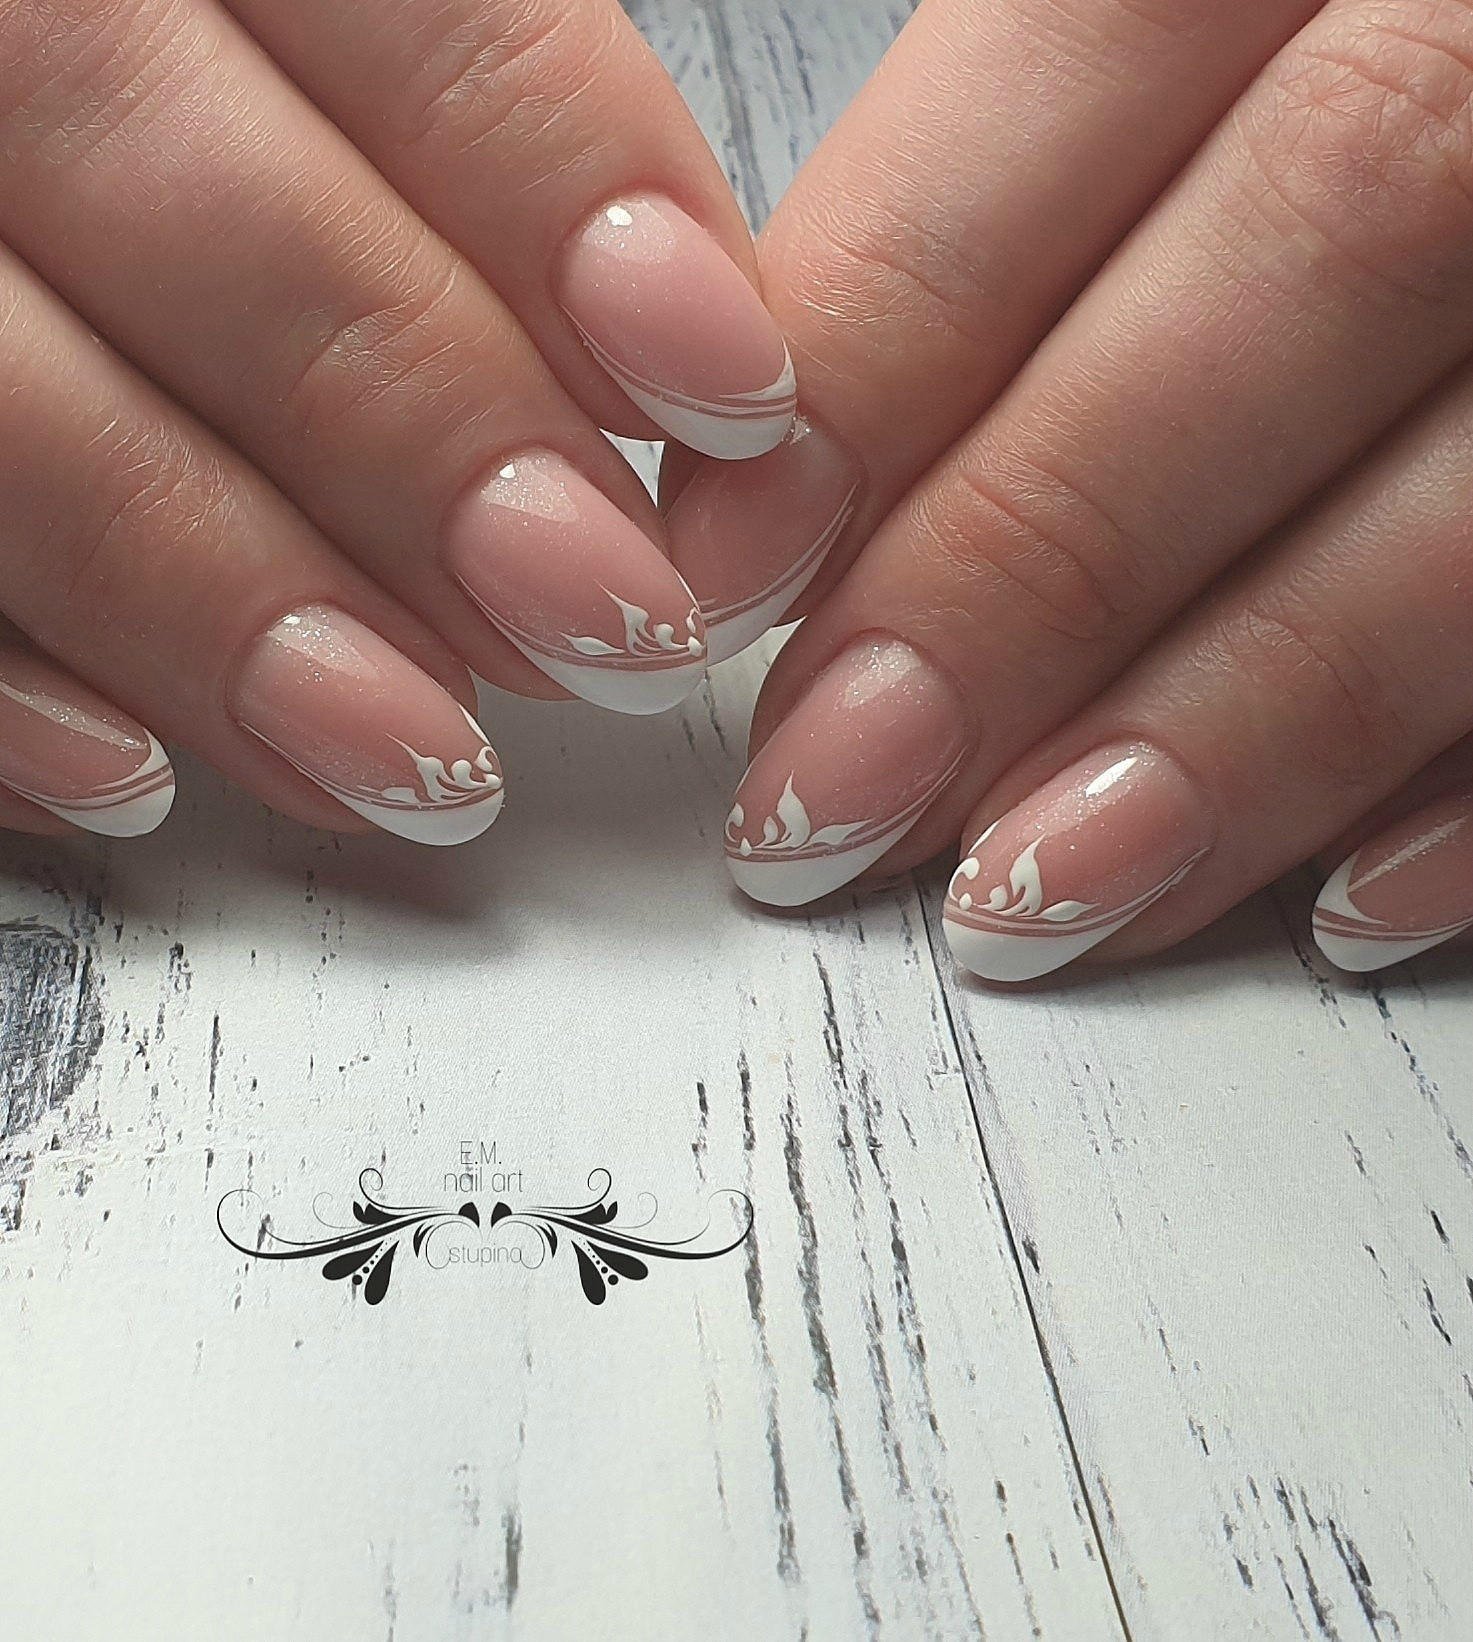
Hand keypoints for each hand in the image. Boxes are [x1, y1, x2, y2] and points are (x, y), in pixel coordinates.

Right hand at [0, 0, 792, 843]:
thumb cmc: (159, 74)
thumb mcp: (303, 26)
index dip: (582, 215)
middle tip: (605, 618)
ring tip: (420, 755)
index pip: (421, 21)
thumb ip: (473, 134)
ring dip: (243, 615)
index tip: (727, 392)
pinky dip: (5, 687)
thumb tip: (677, 350)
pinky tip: (139, 774)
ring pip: (30, 422)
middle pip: (225, 235)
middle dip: (440, 453)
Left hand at [667, 0, 1472, 977]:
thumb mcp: (1190, 12)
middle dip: (1030, 572)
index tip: (728, 564)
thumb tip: (783, 442)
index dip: (884, 348)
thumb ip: (1011, 166)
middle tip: (834, 790)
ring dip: (1233, 731)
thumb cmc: (1330, 44)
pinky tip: (1331, 901)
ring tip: (1028, 891)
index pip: (1067, 86)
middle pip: (1291, 279)